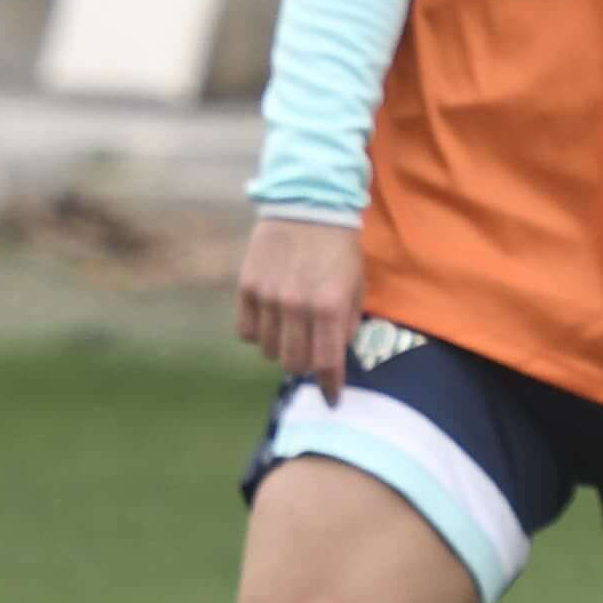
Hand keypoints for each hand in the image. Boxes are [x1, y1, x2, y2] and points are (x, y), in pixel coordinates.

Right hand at [238, 215, 366, 400]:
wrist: (307, 203)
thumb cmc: (338, 248)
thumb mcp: (355, 285)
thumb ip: (346, 324)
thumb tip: (335, 356)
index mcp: (328, 306)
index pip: (327, 363)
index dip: (329, 387)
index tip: (331, 398)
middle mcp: (296, 306)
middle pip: (293, 363)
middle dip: (305, 365)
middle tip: (311, 352)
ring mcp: (267, 297)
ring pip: (269, 351)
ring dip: (282, 347)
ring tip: (291, 330)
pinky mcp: (246, 287)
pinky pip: (247, 332)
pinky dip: (259, 333)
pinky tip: (270, 319)